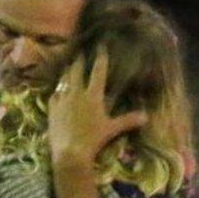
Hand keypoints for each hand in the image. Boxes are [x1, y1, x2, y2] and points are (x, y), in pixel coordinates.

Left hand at [47, 44, 147, 168]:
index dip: (100, 57)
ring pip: (63, 80)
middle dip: (79, 59)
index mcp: (93, 95)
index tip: (101, 45)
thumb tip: (147, 117)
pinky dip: (57, 90)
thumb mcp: (112, 129)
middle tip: (79, 51)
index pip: (98, 71)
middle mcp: (76, 93)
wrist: (70, 152)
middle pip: (76, 70)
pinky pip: (54, 94)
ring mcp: (62, 100)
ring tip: (68, 66)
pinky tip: (57, 90)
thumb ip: (128, 120)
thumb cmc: (93, 139)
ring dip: (67, 72)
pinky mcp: (51, 109)